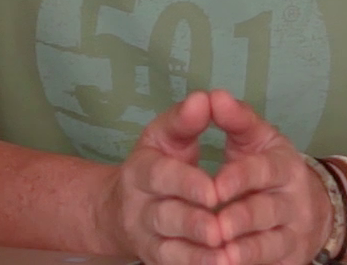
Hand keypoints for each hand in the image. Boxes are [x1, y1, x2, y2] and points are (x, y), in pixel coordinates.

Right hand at [100, 91, 227, 264]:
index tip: (215, 190)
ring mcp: (146, 237)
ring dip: (198, 254)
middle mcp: (138, 205)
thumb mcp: (168, 136)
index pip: (161, 175)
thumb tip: (207, 98)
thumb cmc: (159, 164)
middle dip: (194, 222)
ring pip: (169, 248)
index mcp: (142, 168)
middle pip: (164, 215)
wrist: (121, 210)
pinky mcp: (156, 259)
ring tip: (226, 255)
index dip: (186, 183)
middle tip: (221, 228)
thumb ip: (188, 119)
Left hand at [209, 90, 331, 264]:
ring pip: (270, 244)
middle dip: (239, 218)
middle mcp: (294, 200)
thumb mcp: (256, 138)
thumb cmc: (269, 169)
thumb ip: (234, 118)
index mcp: (284, 165)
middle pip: (267, 210)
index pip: (264, 170)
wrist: (313, 209)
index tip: (214, 187)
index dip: (240, 178)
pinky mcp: (290, 259)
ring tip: (218, 255)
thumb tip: (213, 96)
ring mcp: (294, 233)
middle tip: (213, 227)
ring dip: (244, 251)